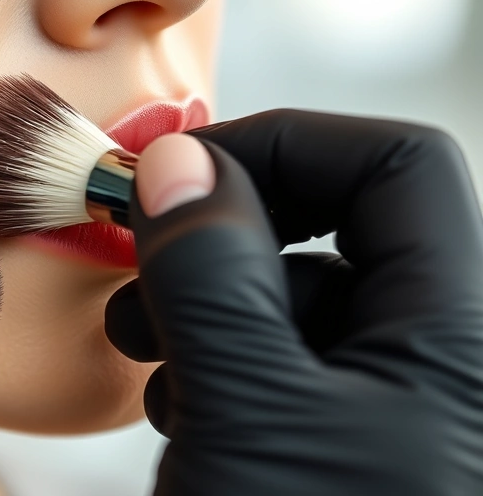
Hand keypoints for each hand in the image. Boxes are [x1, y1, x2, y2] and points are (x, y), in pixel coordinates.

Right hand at [105, 110, 482, 494]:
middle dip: (224, 230)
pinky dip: (218, 363)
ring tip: (139, 344)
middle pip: (341, 230)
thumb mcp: (246, 411)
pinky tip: (179, 407)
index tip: (179, 171)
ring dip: (204, 304)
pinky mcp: (346, 446)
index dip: (285, 143)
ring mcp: (392, 409)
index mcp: (456, 337)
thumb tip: (179, 163)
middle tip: (145, 253)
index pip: (398, 165)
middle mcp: (437, 363)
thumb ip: (212, 277)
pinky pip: (287, 365)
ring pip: (300, 303)